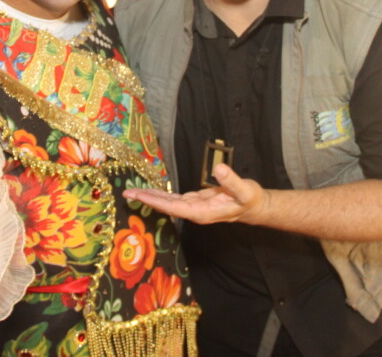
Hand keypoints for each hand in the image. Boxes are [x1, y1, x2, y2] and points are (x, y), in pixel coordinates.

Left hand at [123, 164, 268, 224]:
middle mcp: (195, 212)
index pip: (174, 207)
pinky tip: (152, 192)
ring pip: (168, 203)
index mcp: (203, 212)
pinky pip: (175, 199)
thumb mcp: (244, 190)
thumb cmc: (250, 199)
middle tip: (127, 194)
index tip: (140, 196)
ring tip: (133, 192)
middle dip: (147, 200)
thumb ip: (231, 180)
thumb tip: (218, 169)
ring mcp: (194, 208)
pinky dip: (162, 195)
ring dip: (151, 197)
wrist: (254, 207)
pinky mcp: (195, 202)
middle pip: (166, 207)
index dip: (156, 201)